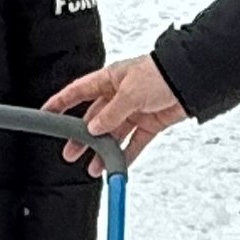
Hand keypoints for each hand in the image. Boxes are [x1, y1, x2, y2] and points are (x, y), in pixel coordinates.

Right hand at [47, 54, 186, 172]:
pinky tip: (117, 166)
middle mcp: (121, 95)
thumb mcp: (130, 92)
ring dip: (103, 151)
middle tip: (70, 152)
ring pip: (114, 134)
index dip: (61, 102)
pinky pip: (134, 143)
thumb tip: (93, 128)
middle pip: (95, 118)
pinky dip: (126, 155)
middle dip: (82, 136)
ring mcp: (136, 110)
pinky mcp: (151, 123)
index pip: (78, 91)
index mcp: (110, 79)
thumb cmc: (162, 73)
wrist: (192, 79)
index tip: (47, 113)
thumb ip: (110, 114)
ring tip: (93, 167)